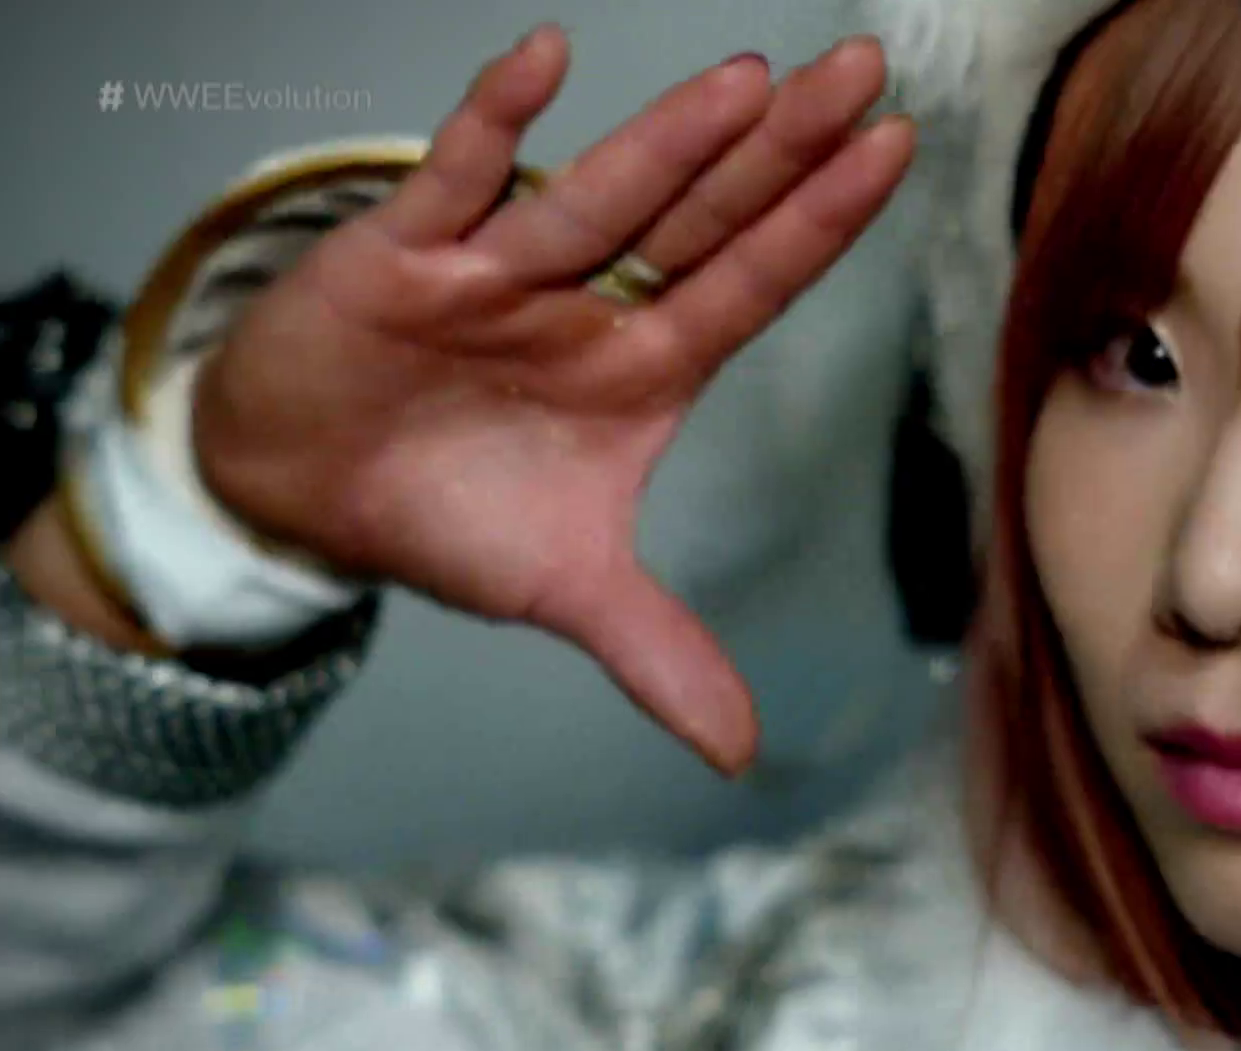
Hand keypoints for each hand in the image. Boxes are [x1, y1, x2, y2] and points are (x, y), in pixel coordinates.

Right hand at [190, 26, 914, 772]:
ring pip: (595, 197)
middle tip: (861, 74)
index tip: (896, 150)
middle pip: (701, 217)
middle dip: (779, 152)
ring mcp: (500, 271)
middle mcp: (589, 302)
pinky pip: (450, 180)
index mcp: (643, 365)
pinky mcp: (401, 257)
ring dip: (667, 143)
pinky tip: (543, 60)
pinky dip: (490, 126)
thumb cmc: (449, 514)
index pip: (752, 284)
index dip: (820, 225)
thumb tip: (741, 752)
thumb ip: (656, 651)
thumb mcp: (562, 589)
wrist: (305, 496)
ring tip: (748, 82)